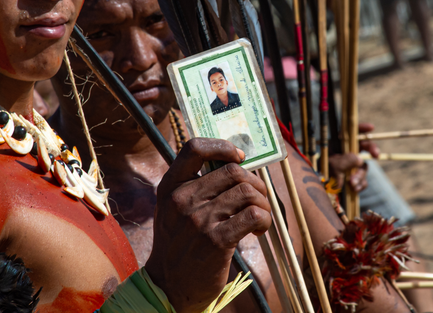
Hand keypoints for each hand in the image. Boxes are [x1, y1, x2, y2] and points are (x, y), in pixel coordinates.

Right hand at [145, 138, 271, 312]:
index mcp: (170, 187)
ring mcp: (199, 220)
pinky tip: (258, 229)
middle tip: (257, 198)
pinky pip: (253, 215)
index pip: (194, 148)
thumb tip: (236, 165)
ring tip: (259, 216)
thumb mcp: (173, 209)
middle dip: (254, 182)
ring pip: (248, 192)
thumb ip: (194, 186)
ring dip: (262, 202)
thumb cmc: (178, 244)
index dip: (222, 147)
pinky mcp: (216, 241)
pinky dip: (264, 219)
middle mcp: (182, 199)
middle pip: (233, 171)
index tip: (238, 156)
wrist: (169, 286)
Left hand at [328, 123, 378, 192]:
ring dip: (360, 175)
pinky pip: (362, 179)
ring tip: (352, 184)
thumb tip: (360, 160)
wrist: (318, 193)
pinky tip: (354, 189)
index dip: (361, 128)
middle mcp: (345, 154)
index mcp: (337, 146)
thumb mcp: (332, 165)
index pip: (350, 133)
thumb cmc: (321, 175)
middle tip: (376, 155)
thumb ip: (346, 160)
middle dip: (371, 150)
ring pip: (363, 166)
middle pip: (363, 147)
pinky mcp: (353, 178)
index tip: (371, 128)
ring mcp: (350, 166)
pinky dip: (360, 184)